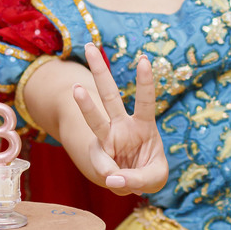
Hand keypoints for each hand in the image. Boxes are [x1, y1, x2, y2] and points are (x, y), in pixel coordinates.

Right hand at [73, 45, 167, 195]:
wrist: (128, 183)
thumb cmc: (146, 173)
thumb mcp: (155, 178)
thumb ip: (138, 178)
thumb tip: (112, 178)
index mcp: (143, 126)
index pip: (145, 101)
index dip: (145, 82)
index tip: (143, 59)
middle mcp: (121, 125)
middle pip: (109, 95)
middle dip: (99, 71)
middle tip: (89, 46)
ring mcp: (106, 138)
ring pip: (93, 117)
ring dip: (84, 103)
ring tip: (76, 89)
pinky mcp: (97, 154)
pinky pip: (100, 162)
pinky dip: (107, 172)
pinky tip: (115, 179)